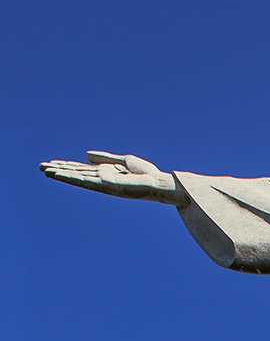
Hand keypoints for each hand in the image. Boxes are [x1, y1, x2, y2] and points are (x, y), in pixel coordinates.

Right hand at [39, 151, 189, 205]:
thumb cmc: (146, 174)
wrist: (158, 183)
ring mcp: (103, 183)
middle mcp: (102, 179)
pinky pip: (85, 181)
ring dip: (61, 174)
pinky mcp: (106, 186)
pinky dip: (71, 178)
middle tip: (40, 167)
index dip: (66, 165)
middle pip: (76, 173)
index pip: (81, 169)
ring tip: (45, 171)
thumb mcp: (124, 161)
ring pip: (77, 178)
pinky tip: (59, 175)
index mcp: (105, 173)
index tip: (51, 163)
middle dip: (59, 170)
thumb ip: (105, 158)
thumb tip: (85, 154)